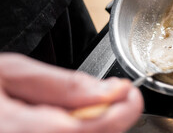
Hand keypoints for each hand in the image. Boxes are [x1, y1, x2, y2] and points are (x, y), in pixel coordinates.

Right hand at [0, 53, 142, 132]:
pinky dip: (85, 132)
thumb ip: (60, 85)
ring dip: (99, 128)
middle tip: (125, 100)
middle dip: (112, 123)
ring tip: (101, 106)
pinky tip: (79, 118)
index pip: (78, 132)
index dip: (115, 117)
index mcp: (8, 130)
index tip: (133, 96)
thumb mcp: (10, 72)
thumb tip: (107, 91)